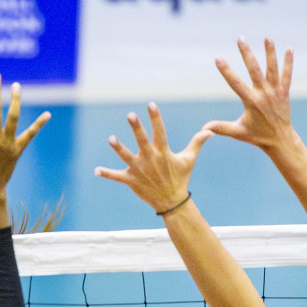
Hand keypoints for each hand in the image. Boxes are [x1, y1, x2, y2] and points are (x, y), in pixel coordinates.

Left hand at [95, 103, 210, 213]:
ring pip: (127, 157)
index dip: (155, 117)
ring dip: (119, 148)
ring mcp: (139, 170)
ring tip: (111, 139)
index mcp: (163, 152)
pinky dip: (106, 174)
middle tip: (130, 114)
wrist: (172, 202)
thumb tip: (210, 131)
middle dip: (137, 128)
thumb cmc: (180, 178)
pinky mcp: (131, 180)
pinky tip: (96, 170)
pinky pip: (117, 177)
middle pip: (142, 141)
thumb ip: (197, 143)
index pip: (160, 131)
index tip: (151, 104)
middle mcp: (150, 160)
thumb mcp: (189, 160)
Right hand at [203, 37, 296, 153]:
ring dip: (270, 52)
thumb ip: (221, 128)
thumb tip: (203, 129)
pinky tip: (290, 49)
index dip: (226, 70)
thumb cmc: (257, 136)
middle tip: (240, 38)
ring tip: (267, 37)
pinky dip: (289, 62)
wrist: (280, 140)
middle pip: (254, 69)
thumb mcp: (237, 132)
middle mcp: (263, 94)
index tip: (218, 58)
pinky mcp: (284, 92)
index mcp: (251, 102)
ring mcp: (275, 92)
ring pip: (272, 68)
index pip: (235, 83)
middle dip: (246, 53)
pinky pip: (287, 75)